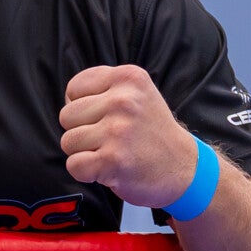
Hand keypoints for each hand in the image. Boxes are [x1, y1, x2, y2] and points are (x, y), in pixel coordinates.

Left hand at [59, 65, 204, 210]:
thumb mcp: (138, 94)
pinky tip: (107, 168)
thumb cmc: (151, 132)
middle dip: (80, 131)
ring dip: (84, 153)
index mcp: (128, 78)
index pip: (74, 88)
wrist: (183, 167)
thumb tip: (67, 102)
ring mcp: (118, 130)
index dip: (81, 107)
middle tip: (108, 139)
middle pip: (66, 116)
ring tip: (110, 152)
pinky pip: (74, 165)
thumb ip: (104, 89)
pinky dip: (86, 172)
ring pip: (68, 141)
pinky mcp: (112, 159)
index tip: (102, 118)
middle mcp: (123, 100)